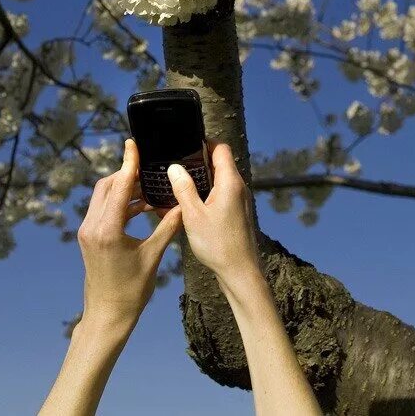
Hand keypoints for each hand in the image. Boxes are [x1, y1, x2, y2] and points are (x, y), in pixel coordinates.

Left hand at [76, 139, 181, 330]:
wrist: (107, 314)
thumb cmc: (131, 290)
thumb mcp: (153, 256)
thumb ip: (168, 227)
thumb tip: (184, 205)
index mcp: (107, 230)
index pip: (119, 187)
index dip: (129, 163)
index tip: (133, 144)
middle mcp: (91, 226)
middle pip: (107, 186)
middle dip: (127, 174)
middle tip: (149, 168)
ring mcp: (87, 231)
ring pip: (103, 197)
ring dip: (124, 189)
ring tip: (150, 189)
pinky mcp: (88, 237)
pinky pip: (103, 210)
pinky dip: (120, 204)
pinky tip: (140, 207)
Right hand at [166, 143, 260, 290]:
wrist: (239, 272)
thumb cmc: (218, 244)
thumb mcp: (194, 215)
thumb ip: (184, 189)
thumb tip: (175, 167)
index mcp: (230, 182)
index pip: (221, 149)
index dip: (204, 143)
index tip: (185, 146)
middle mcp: (238, 187)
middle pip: (219, 163)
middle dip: (198, 162)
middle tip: (176, 166)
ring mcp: (239, 200)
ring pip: (219, 180)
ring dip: (202, 180)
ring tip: (179, 184)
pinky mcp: (237, 212)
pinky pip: (221, 194)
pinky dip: (207, 194)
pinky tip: (190, 204)